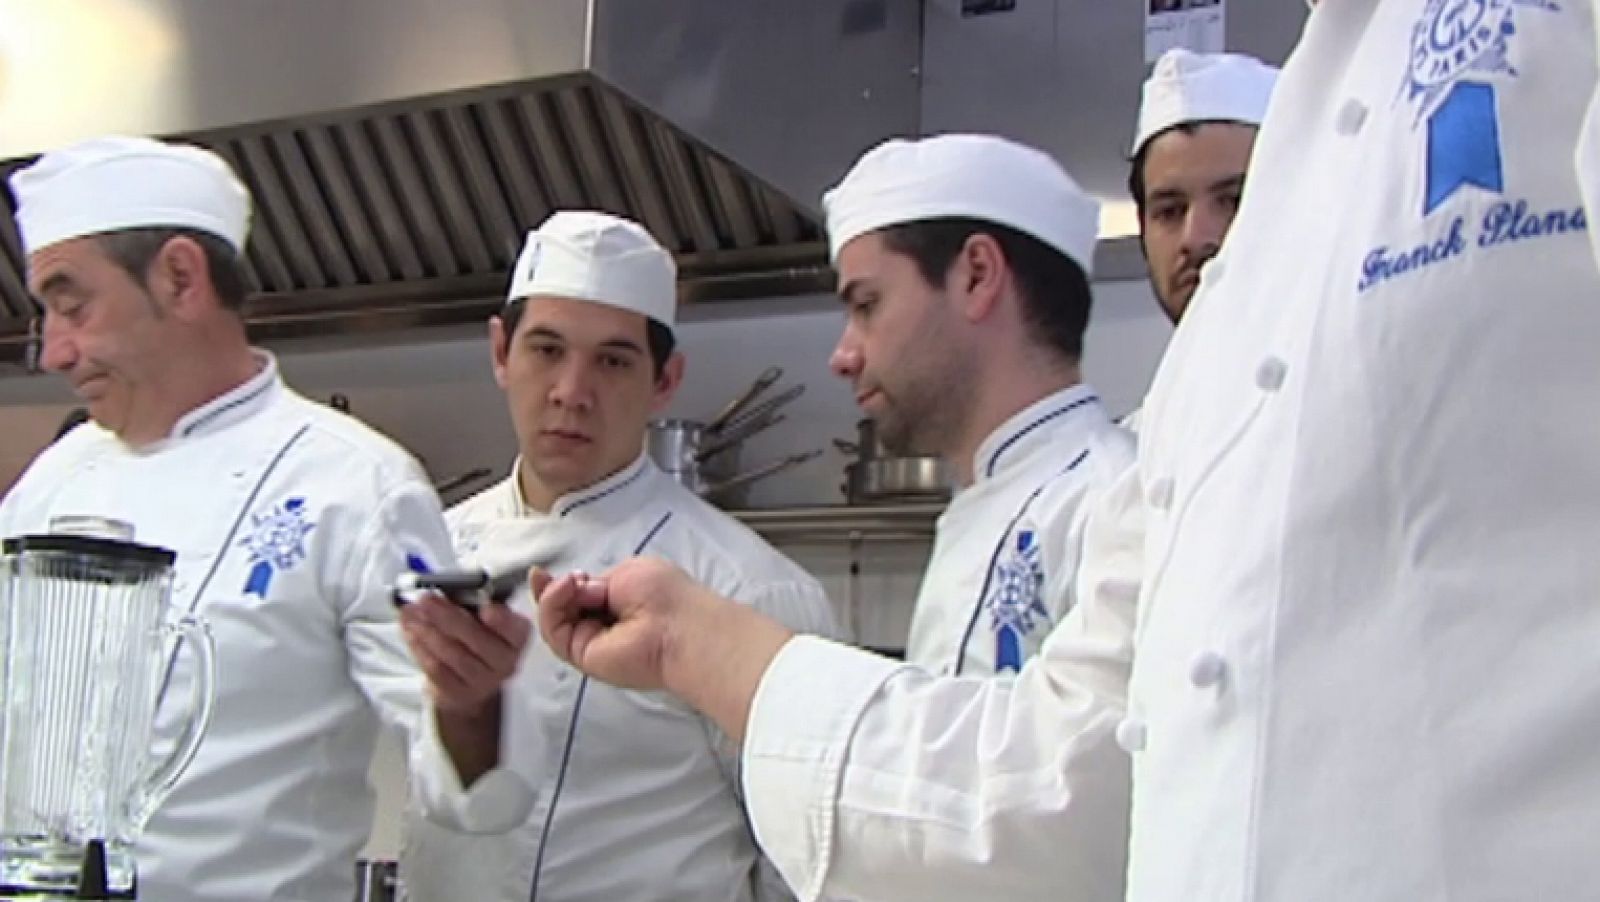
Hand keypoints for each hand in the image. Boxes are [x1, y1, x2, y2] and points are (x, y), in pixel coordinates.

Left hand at [399, 590, 530, 714]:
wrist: (467, 678)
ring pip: (453, 654)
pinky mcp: (460, 693)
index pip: (514, 628)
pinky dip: (420, 648)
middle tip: (426, 600)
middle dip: (447, 616)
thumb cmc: (473, 636)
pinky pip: (437, 670)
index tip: (487, 609)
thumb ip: (470, 601)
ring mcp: (484, 681)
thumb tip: (445, 589)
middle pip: (477, 639)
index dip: (502, 620)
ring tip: (412, 614)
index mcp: (516, 636)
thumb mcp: (479, 615)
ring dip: (428, 631)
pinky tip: (410, 633)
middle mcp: (505, 661)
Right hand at [534, 556, 696, 689]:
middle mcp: (601, 623)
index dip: (562, 583)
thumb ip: (595, 582)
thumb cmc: (662, 594)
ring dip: (552, 595)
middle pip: (561, 608)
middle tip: (541, 575)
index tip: (545, 570)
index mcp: (617, 602)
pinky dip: (552, 606)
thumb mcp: (625, 573)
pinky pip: (554, 631)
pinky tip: (567, 588)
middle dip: (548, 589)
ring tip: (569, 582)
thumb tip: (575, 587)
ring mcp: (589, 641)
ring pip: (553, 619)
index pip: (579, 594)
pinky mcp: (580, 656)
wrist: (677, 626)